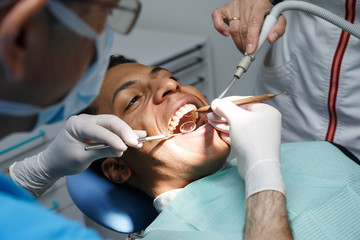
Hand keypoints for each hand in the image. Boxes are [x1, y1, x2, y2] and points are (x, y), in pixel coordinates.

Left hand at [9, 114, 145, 195]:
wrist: (53, 162)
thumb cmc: (63, 160)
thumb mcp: (81, 158)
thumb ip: (101, 151)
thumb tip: (122, 150)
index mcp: (76, 124)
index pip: (98, 130)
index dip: (113, 139)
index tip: (124, 148)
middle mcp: (85, 120)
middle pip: (109, 122)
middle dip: (124, 132)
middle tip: (136, 142)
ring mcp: (92, 123)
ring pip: (114, 125)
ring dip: (127, 133)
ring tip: (141, 139)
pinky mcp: (98, 129)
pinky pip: (112, 131)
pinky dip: (124, 135)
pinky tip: (137, 136)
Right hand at [208, 98, 284, 198]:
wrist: (258, 167)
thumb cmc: (251, 139)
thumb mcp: (236, 118)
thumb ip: (225, 107)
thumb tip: (216, 102)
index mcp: (266, 111)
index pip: (244, 101)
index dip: (227, 102)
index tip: (214, 104)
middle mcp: (264, 121)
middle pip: (239, 113)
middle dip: (223, 114)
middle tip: (209, 115)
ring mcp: (258, 134)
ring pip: (237, 125)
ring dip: (223, 123)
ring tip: (210, 122)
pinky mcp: (252, 145)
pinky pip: (238, 135)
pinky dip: (228, 133)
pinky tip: (218, 132)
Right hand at [212, 0, 285, 52]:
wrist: (259, 0)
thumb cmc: (266, 10)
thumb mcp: (278, 17)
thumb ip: (279, 28)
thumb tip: (271, 38)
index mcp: (259, 2)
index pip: (254, 22)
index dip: (252, 38)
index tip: (251, 50)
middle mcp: (245, 2)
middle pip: (243, 28)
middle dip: (246, 44)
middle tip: (249, 52)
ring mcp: (234, 5)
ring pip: (233, 28)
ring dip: (237, 42)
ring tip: (243, 48)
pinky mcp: (225, 8)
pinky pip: (217, 17)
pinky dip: (220, 28)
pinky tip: (227, 34)